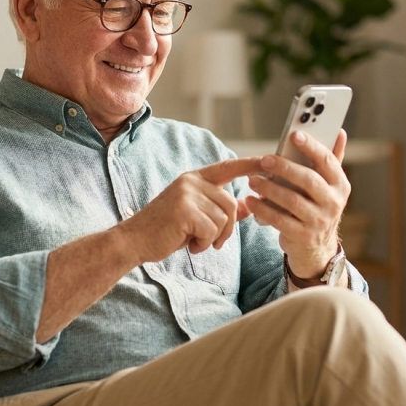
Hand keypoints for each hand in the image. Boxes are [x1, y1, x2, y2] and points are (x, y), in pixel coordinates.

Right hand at [118, 157, 262, 263]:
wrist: (135, 240)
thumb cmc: (166, 230)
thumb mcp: (197, 217)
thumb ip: (222, 210)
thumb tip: (249, 206)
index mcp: (194, 178)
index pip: (228, 167)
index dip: (250, 164)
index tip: (270, 161)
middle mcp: (191, 181)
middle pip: (231, 203)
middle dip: (227, 229)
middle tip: (211, 241)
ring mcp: (187, 193)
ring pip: (223, 219)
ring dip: (214, 238)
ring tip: (194, 240)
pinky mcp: (184, 210)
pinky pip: (211, 230)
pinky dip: (204, 244)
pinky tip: (188, 244)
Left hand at [245, 129, 350, 279]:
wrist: (317, 248)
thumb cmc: (317, 207)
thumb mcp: (328, 186)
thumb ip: (332, 159)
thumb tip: (339, 132)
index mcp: (340, 185)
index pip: (327, 161)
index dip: (311, 147)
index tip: (294, 135)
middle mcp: (333, 203)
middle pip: (308, 180)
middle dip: (284, 168)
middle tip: (264, 160)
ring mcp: (319, 221)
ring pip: (292, 200)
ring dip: (269, 188)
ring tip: (253, 180)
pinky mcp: (303, 236)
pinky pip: (279, 220)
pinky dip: (263, 209)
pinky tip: (250, 200)